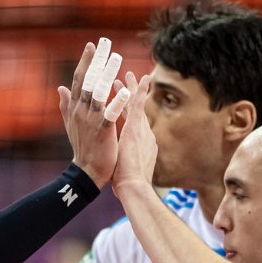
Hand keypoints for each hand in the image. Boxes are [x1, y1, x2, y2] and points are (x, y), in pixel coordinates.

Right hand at [59, 39, 131, 188]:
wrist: (86, 171)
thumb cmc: (82, 146)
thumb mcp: (70, 123)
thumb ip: (65, 104)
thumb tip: (60, 88)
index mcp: (75, 107)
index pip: (79, 79)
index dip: (86, 62)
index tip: (92, 45)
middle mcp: (81, 111)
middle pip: (88, 80)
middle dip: (96, 61)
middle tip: (104, 42)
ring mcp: (91, 120)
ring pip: (98, 93)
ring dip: (107, 74)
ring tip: (116, 58)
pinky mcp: (102, 131)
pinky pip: (109, 114)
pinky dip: (117, 102)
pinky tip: (125, 91)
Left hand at [111, 72, 156, 198]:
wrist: (134, 187)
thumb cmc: (127, 184)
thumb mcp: (124, 169)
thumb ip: (122, 161)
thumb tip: (117, 164)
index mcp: (140, 144)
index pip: (133, 124)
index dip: (128, 112)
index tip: (124, 102)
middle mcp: (144, 135)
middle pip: (137, 111)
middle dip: (132, 96)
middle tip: (129, 81)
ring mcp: (142, 130)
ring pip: (138, 104)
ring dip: (134, 89)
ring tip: (130, 75)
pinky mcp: (137, 128)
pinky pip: (139, 104)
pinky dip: (139, 91)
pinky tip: (141, 79)